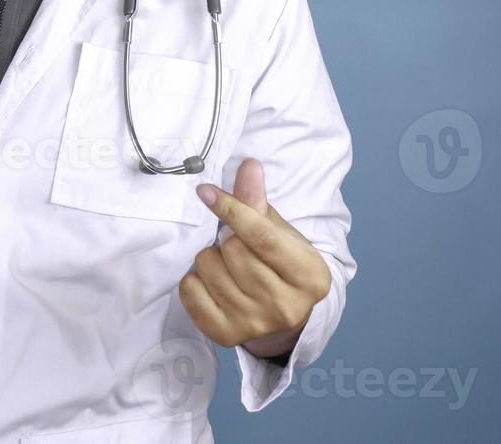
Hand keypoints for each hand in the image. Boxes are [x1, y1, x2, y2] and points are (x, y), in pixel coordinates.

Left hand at [179, 157, 331, 358]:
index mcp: (310, 277)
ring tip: (227, 265)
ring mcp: (256, 325)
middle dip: (227, 238)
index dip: (231, 209)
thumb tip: (249, 166)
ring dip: (210, 257)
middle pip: (233, 250)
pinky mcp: (226, 336)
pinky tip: (213, 282)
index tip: (206, 192)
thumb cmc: (280, 265)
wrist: (282, 317)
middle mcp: (286, 307)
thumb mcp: (280, 233)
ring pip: (208, 267)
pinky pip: (190, 291)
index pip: (262, 236)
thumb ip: (259, 202)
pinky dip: (194, 279)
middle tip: (235, 245)